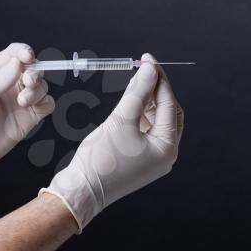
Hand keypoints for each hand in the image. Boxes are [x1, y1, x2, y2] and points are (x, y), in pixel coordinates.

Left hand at [0, 43, 54, 191]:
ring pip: (41, 87)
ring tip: (23, 102)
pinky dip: (46, 103)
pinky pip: (46, 105)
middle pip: (33, 69)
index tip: (27, 58)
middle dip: (34, 73)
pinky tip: (34, 108)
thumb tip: (18, 62)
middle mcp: (9, 85)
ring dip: (38, 91)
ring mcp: (20, 101)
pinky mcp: (28, 118)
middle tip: (27, 83)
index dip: (24, 52)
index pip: (14, 53)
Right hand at [40, 53, 183, 231]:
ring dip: (147, 102)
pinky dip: (139, 115)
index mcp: (167, 148)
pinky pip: (145, 131)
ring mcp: (152, 158)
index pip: (169, 104)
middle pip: (167, 113)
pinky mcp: (139, 158)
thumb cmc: (99, 160)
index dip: (158, 79)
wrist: (80, 190)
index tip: (148, 59)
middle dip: (155, 90)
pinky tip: (130, 105)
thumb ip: (137, 92)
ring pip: (155, 121)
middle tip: (142, 70)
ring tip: (134, 86)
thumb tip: (150, 69)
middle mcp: (165, 154)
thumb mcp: (120, 121)